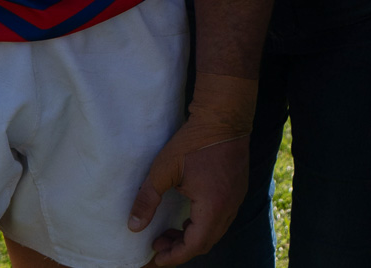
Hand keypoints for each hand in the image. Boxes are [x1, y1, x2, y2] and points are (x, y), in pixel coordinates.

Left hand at [129, 72, 256, 265]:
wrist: (223, 116)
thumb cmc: (193, 141)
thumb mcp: (164, 170)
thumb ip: (147, 200)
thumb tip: (133, 227)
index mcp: (212, 208)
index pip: (193, 246)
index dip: (173, 256)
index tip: (155, 258)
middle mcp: (228, 208)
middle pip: (205, 243)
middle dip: (180, 248)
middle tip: (158, 244)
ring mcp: (236, 199)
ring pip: (214, 231)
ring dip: (192, 236)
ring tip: (169, 231)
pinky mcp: (237, 189)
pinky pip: (220, 218)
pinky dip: (202, 224)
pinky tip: (187, 215)